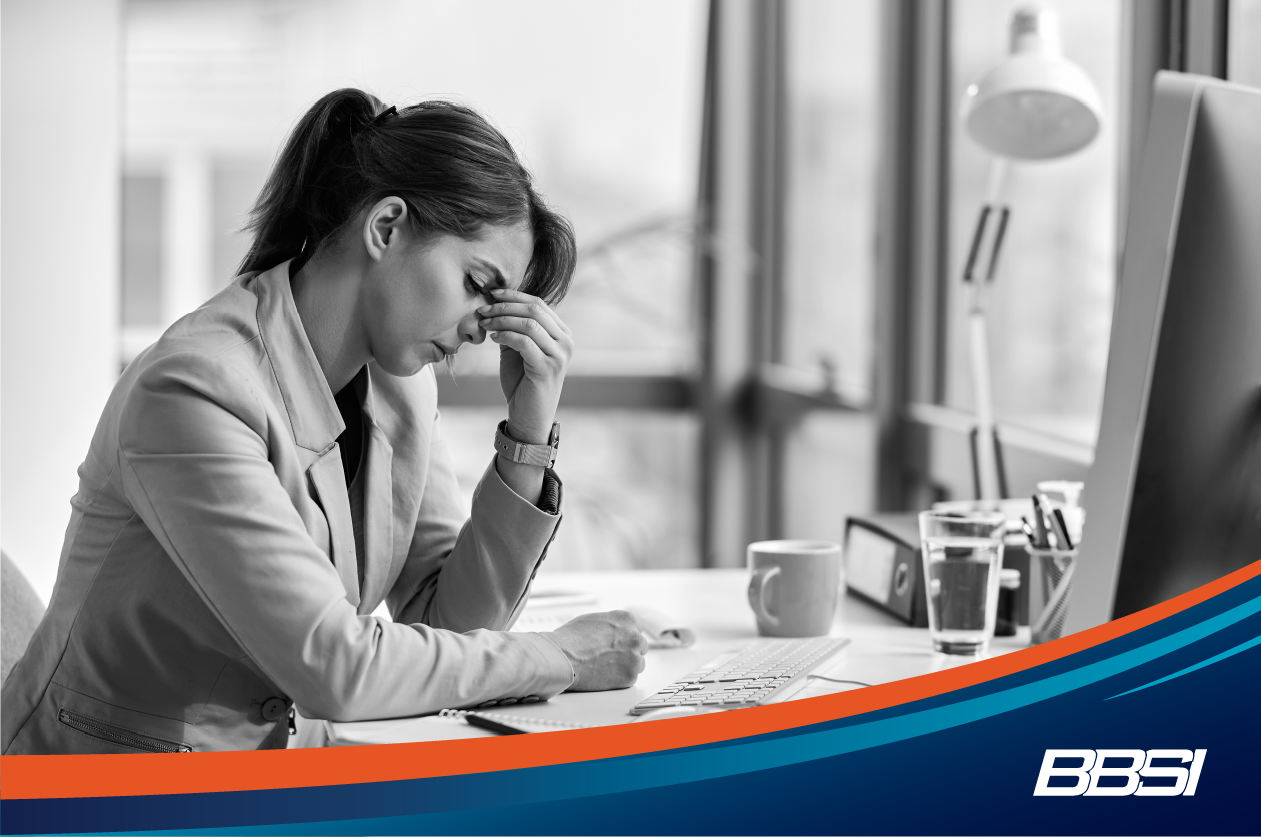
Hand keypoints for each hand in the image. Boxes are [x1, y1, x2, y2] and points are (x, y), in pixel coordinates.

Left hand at [477, 289, 572, 443]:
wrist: (529, 417)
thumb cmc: (522, 383)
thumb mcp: (517, 349)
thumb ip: (513, 328)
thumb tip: (494, 304)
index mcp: (561, 333)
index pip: (538, 303)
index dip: (513, 295)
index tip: (491, 294)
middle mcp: (565, 341)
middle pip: (534, 310)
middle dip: (505, 306)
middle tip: (483, 309)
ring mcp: (559, 355)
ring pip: (529, 324)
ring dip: (502, 320)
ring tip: (484, 323)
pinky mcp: (547, 368)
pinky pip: (524, 342)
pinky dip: (506, 335)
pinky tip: (493, 338)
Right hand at [545, 611, 646, 691]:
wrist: (562, 658)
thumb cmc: (571, 639)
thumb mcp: (593, 620)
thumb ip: (610, 625)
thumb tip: (613, 631)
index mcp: (626, 620)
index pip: (637, 629)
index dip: (627, 638)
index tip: (620, 643)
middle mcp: (634, 637)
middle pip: (640, 646)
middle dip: (629, 652)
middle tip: (613, 657)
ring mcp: (634, 658)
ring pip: (638, 664)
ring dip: (626, 666)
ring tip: (605, 667)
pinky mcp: (629, 677)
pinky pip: (630, 679)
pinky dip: (620, 679)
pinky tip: (604, 675)